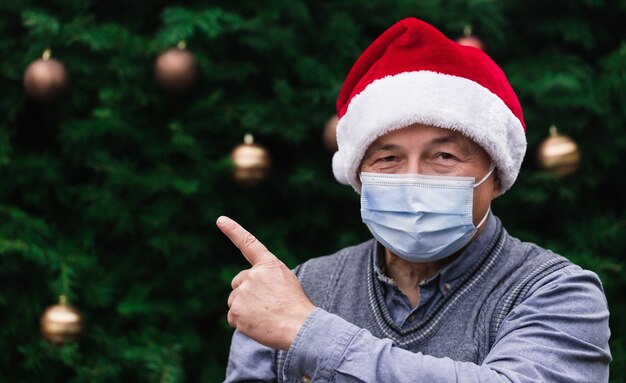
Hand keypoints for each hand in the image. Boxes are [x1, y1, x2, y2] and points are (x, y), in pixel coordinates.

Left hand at [217, 216, 315, 349]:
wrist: (299, 327)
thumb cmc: (296, 306)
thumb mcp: (286, 280)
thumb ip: (266, 276)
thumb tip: (246, 284)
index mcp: (268, 264)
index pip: (248, 243)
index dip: (233, 230)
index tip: (220, 220)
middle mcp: (252, 275)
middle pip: (239, 282)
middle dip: (247, 293)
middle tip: (267, 305)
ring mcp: (243, 292)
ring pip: (236, 300)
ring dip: (245, 308)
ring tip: (266, 315)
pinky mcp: (236, 310)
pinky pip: (233, 316)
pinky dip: (242, 322)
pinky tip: (258, 324)